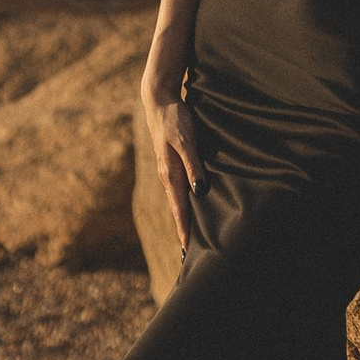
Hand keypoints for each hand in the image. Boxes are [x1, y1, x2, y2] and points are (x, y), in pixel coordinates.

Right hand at [144, 72, 204, 248]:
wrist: (159, 102)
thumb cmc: (176, 120)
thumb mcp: (187, 140)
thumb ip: (193, 165)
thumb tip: (199, 191)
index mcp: (170, 175)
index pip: (180, 209)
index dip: (185, 230)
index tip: (188, 251)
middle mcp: (167, 177)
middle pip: (177, 211)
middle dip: (183, 232)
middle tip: (188, 257)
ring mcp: (168, 172)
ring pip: (177, 202)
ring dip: (184, 220)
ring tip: (190, 239)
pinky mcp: (171, 165)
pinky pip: (178, 191)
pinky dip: (184, 205)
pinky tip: (189, 209)